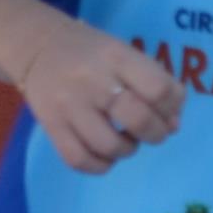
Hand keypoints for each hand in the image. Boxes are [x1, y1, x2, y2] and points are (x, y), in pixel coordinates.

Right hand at [16, 21, 185, 173]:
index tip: (169, 112)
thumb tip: (174, 126)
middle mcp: (92, 80)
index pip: (158, 89)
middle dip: (156, 133)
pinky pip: (80, 160)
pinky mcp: (51, 126)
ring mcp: (69, 105)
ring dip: (128, 150)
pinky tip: (106, 154)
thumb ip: (156, 83)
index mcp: (116, 57)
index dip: (173, 108)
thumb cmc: (91, 52)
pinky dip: (101, 165)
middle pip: (138, 119)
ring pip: (110, 146)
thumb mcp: (125, 54)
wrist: (37, 47)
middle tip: (153, 132)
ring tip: (126, 140)